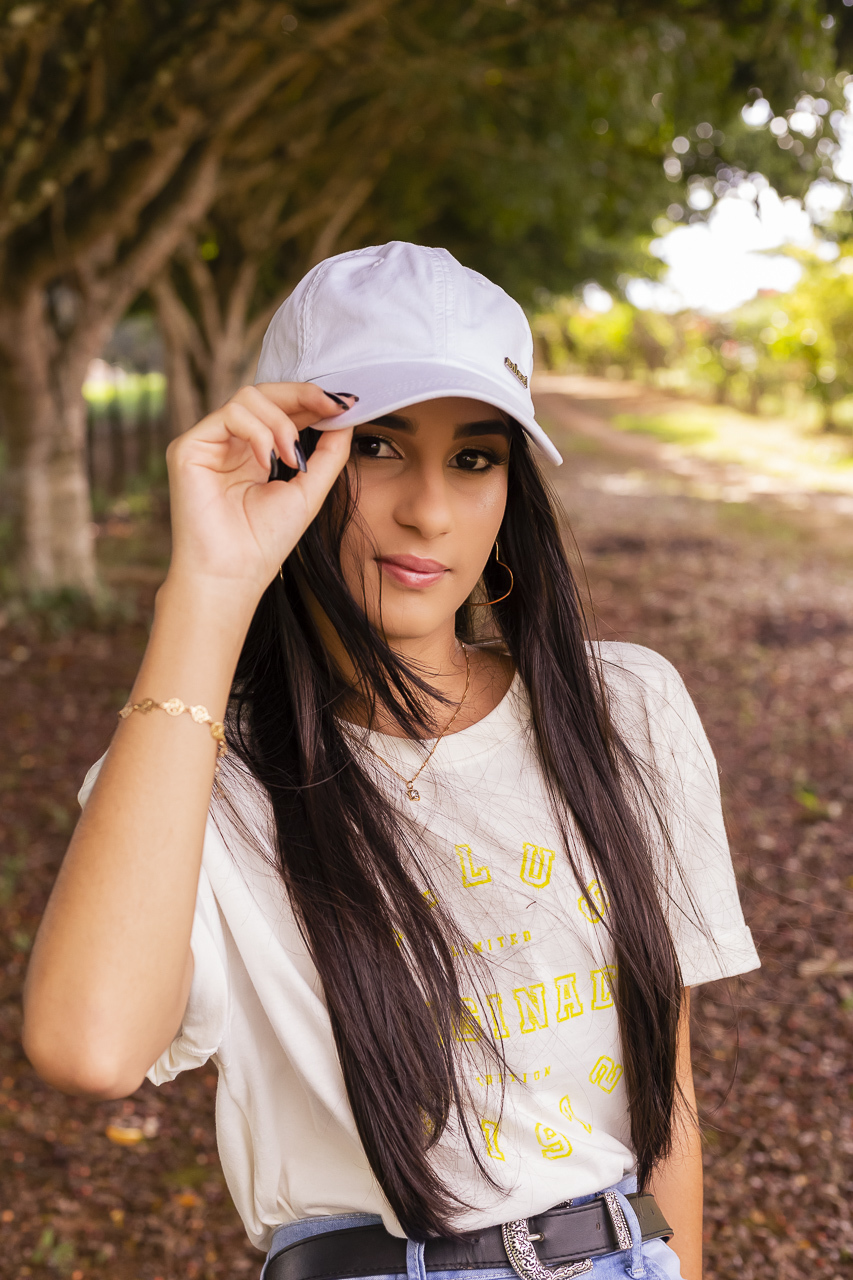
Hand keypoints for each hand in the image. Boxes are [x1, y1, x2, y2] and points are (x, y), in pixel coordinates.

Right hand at [164, 383, 354, 605]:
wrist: (233, 574)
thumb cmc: (265, 541)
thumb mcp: (309, 490)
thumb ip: (328, 453)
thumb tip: (346, 417)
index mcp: (254, 453)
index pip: (281, 410)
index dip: (311, 401)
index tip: (345, 403)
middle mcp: (230, 444)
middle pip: (264, 393)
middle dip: (302, 394)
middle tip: (332, 405)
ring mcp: (208, 443)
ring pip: (247, 398)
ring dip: (280, 422)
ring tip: (293, 458)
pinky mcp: (188, 447)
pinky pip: (229, 414)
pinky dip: (257, 432)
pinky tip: (269, 461)